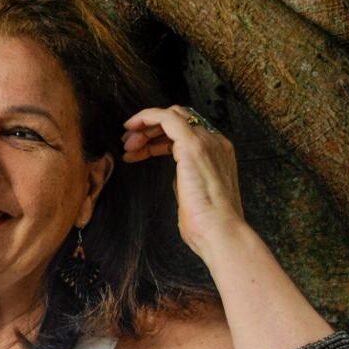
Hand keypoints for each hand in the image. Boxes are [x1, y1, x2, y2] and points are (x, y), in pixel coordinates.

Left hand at [122, 106, 244, 258]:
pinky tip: (132, 127)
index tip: (139, 149)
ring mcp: (206, 142)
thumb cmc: (207, 224)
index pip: (186, 132)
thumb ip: (186, 179)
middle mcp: (215, 142)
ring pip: (171, 116)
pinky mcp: (193, 145)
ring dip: (145, 127)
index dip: (159, 137)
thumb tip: (176, 175)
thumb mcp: (194, 194)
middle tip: (129, 144)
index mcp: (218, 153)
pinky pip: (166, 118)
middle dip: (150, 129)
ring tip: (128, 145)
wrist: (221, 233)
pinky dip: (146, 117)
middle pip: (179, 120)